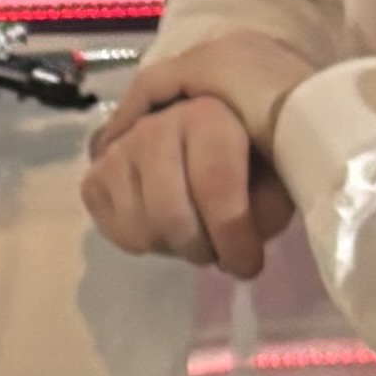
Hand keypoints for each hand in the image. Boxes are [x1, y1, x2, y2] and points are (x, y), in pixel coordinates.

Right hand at [84, 35, 311, 279]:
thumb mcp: (280, 165)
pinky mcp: (95, 174)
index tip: (249, 264)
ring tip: (196, 236)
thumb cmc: (257, 143)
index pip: (214, 186)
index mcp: (206, 113)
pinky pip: (115, 230)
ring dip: (174, 247)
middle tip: (220, 254)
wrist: (219, 112)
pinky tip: (165, 227)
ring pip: (141, 229)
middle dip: (201, 248)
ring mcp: (118, 150)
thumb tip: (247, 234)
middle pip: (169, 216)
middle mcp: (153, 126)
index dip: (233, 236)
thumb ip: (269, 197)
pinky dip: (144, 242)